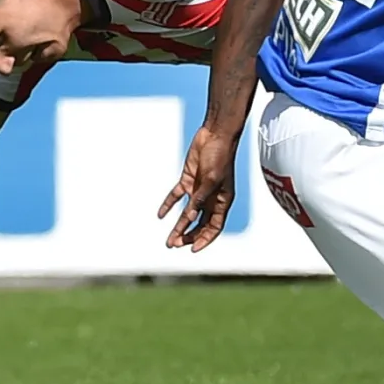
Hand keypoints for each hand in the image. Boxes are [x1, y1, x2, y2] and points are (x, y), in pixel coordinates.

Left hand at [158, 125, 238, 251]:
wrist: (215, 135)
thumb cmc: (220, 156)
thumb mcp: (211, 180)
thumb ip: (199, 199)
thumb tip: (188, 217)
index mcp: (222, 201)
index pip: (214, 227)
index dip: (204, 240)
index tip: (192, 249)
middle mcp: (210, 199)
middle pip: (199, 224)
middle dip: (188, 236)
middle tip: (174, 245)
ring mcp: (198, 190)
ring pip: (187, 214)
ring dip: (179, 227)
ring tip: (168, 240)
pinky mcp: (188, 180)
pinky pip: (177, 196)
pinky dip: (169, 205)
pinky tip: (161, 215)